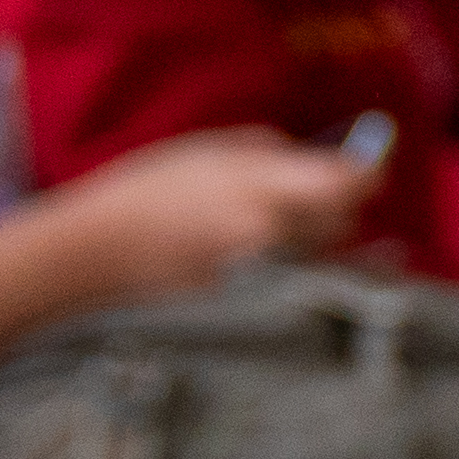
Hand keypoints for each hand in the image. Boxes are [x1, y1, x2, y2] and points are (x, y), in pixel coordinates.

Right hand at [51, 129, 370, 296]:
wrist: (89, 259)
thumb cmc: (144, 193)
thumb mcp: (208, 151)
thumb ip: (270, 154)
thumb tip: (316, 159)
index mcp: (263, 188)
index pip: (349, 184)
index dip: (366, 174)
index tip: (368, 169)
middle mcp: (273, 235)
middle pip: (345, 223)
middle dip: (340, 208)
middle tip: (318, 197)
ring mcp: (263, 277)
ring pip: (324, 257)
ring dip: (320, 242)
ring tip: (282, 230)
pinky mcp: (251, 307)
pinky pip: (297, 285)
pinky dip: (298, 271)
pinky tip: (277, 262)